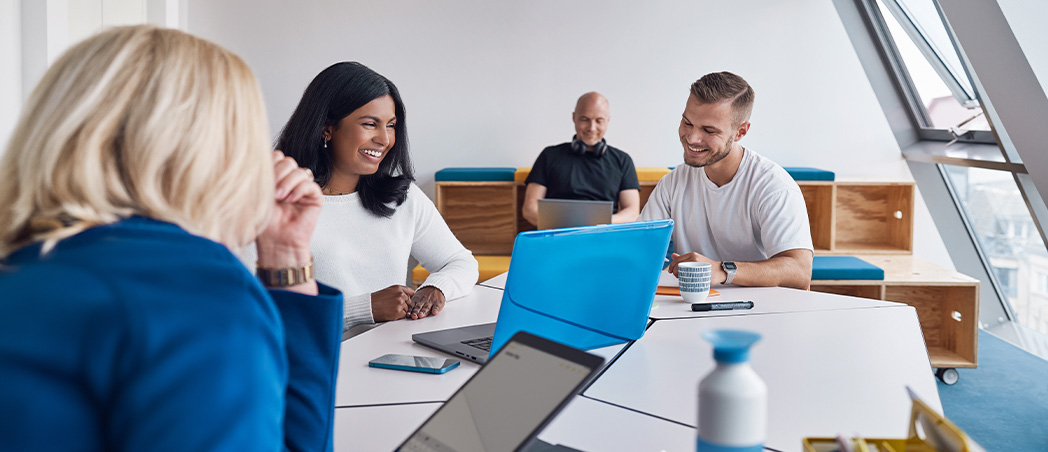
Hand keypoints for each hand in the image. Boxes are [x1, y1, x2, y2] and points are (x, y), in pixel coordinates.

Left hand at [256, 151, 322, 293]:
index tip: (262, 181)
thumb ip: (259, 177)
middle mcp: (289, 181)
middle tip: (272, 192)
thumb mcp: (256, 196)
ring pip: (299, 171)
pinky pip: (310, 184)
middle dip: (278, 174)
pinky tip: (291, 200)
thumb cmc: (265, 223)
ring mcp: (303, 188)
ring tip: (280, 198)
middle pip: (288, 161)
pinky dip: (299, 190)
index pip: (276, 156)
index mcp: (275, 177)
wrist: (276, 242)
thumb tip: (258, 158)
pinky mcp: (314, 197)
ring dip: (288, 183)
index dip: (270, 165)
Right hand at [371, 285, 415, 321]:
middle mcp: (400, 295)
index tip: (407, 300)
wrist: (368, 307)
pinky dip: (398, 316)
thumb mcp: (388, 291)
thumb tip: (407, 296)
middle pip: (409, 301)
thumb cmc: (376, 299)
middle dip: (404, 304)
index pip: (411, 292)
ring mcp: (400, 303)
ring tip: (391, 309)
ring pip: (407, 309)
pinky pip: (403, 315)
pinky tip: (391, 313)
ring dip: (401, 310)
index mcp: (398, 288)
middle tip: (394, 306)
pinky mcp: (398, 312)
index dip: (409, 297)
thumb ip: (398, 292)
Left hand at [408, 286, 445, 319]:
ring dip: (423, 312)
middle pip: (419, 307)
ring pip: (427, 307)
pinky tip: (434, 312)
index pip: (413, 305)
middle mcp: (424, 301)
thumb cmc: (425, 294)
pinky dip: (436, 309)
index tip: (409, 315)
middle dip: (416, 312)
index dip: (411, 310)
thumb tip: (407, 313)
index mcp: (417, 299)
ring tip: (421, 315)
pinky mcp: (438, 303)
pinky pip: (437, 306)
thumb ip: (412, 304)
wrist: (436, 287)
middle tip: (413, 316)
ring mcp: (431, 302)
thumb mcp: (417, 296)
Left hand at [667, 252, 724, 283]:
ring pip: (682, 272)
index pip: (677, 260)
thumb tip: (673, 255)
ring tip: (681, 279)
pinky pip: (689, 278)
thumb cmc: (707, 266)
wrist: (719, 271)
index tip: (670, 271)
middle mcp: (694, 259)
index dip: (671, 266)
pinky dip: (685, 281)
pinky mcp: (700, 274)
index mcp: (692, 255)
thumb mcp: (695, 259)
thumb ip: (684, 258)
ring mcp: (697, 266)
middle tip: (676, 275)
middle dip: (674, 272)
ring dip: (679, 277)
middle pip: (678, 266)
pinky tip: (686, 282)